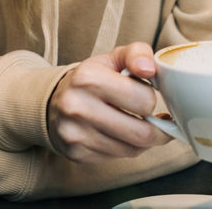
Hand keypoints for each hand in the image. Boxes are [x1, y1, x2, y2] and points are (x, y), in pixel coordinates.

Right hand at [47, 42, 170, 161]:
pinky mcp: (76, 153)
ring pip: (132, 149)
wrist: (53, 102)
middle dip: (157, 129)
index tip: (149, 97)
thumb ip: (137, 54)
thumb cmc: (90, 80)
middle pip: (141, 133)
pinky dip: (126, 148)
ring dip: (144, 141)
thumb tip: (150, 68)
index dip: (151, 99)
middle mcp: (78, 107)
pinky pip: (117, 157)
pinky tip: (123, 136)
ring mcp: (76, 133)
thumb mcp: (112, 59)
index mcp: (89, 78)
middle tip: (159, 122)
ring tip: (141, 127)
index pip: (144, 100)